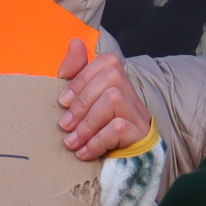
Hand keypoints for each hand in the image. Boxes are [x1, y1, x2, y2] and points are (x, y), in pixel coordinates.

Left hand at [57, 39, 150, 159]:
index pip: (106, 62)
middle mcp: (133, 94)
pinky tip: (84, 152)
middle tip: (65, 125)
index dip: (81, 79)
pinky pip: (118, 128)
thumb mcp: (82, 100)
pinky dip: (96, 141)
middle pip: (110, 78)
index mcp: (118, 83)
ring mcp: (141, 114)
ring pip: (114, 99)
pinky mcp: (143, 135)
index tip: (62, 102)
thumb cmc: (97, 128)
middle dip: (82, 102)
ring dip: (87, 124)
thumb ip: (76, 73)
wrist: (124, 164)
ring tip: (71, 142)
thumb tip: (75, 42)